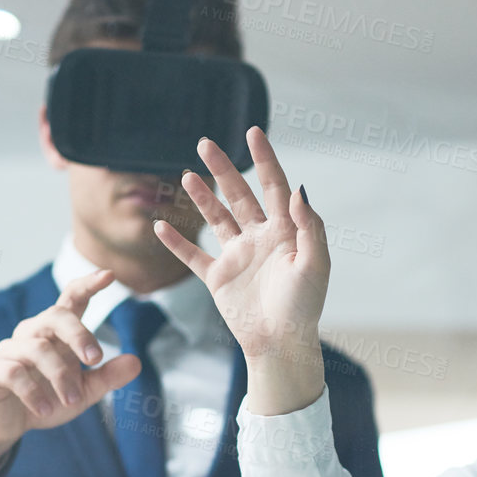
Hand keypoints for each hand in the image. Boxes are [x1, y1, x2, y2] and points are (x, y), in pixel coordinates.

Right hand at [0, 269, 139, 476]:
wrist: (6, 425)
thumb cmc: (46, 400)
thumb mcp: (83, 392)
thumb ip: (107, 377)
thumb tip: (136, 362)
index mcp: (56, 333)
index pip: (71, 299)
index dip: (88, 284)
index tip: (110, 275)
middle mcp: (32, 333)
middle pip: (56, 315)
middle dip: (79, 334)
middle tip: (95, 359)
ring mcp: (10, 349)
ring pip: (37, 348)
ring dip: (60, 376)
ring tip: (72, 401)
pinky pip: (13, 372)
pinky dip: (33, 392)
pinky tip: (45, 409)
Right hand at [154, 127, 330, 414]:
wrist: (281, 344)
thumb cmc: (304, 307)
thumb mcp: (315, 263)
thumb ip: (309, 225)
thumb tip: (298, 188)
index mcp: (285, 232)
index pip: (273, 186)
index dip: (264, 159)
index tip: (253, 132)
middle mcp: (259, 239)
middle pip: (239, 195)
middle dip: (223, 169)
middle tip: (205, 143)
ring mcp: (237, 257)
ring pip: (215, 219)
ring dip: (201, 197)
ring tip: (186, 175)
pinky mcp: (219, 279)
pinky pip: (193, 255)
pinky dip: (176, 242)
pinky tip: (161, 225)